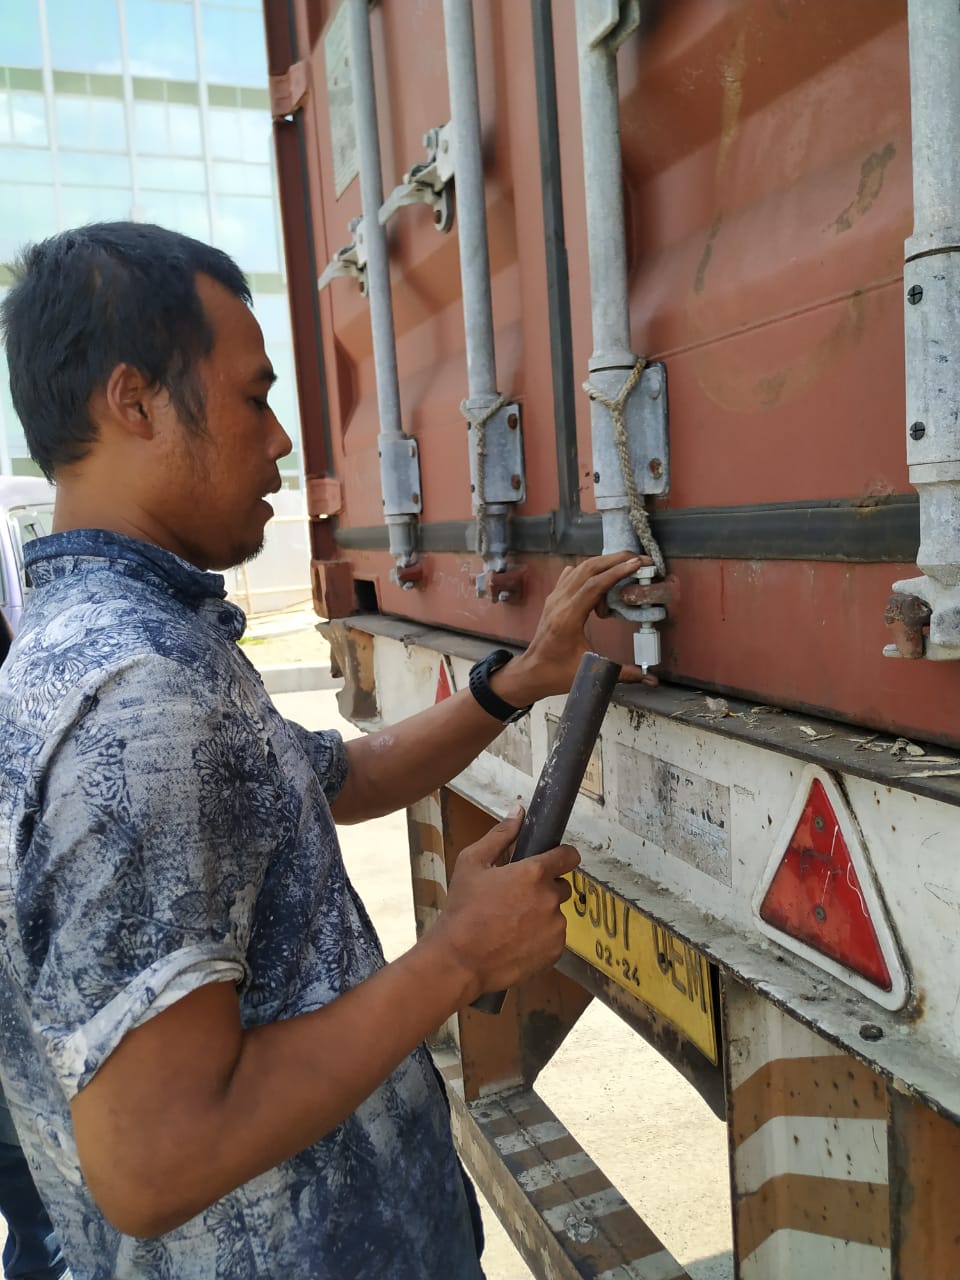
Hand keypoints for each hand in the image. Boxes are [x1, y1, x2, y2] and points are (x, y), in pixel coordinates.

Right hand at [427, 807, 579, 1003]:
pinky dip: (541, 939)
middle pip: (560, 886)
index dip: (562, 857)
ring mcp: (555, 927)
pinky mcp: (555, 951)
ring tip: (511, 925)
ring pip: (555, 914)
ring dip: (541, 915)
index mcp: (534, 873)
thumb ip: (500, 835)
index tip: (554, 862)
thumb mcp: (472, 863)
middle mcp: (550, 898)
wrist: (459, 960)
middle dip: (543, 890)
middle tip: (515, 899)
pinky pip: (554, 938)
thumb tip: (518, 812)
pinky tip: (516, 942)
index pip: (568, 856)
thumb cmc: (462, 909)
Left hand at [493, 551, 657, 703]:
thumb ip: (623, 674)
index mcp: (568, 617)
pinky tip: (601, 581)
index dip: (618, 572)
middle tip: (637, 558)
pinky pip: (572, 575)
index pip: (595, 585)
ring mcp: (555, 598)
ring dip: (603, 564)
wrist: (532, 672)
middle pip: (588, 569)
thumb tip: (651, 679)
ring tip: (624, 567)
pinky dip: (589, 572)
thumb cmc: (558, 672)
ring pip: (580, 569)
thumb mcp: (592, 672)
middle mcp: (560, 602)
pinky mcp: (553, 598)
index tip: (637, 563)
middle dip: (615, 560)